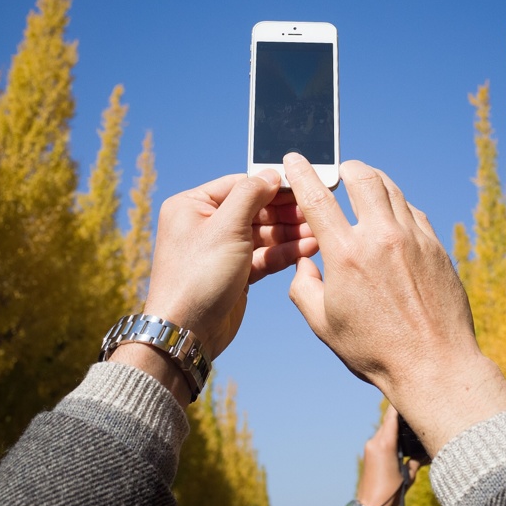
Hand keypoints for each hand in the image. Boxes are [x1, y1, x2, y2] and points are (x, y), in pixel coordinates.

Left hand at [142, 169, 316, 358]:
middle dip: (285, 212)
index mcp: (192, 205)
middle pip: (254, 209)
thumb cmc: (197, 276)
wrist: (186, 332)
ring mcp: (221, 250)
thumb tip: (271, 173)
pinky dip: (284, 252)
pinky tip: (308, 248)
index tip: (301, 185)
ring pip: (262, 234)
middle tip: (315, 212)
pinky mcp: (234, 272)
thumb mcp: (226, 227)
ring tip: (319, 232)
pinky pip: (263, 256)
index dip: (271, 185)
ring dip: (290, 233)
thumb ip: (250, 195)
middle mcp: (204, 224)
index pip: (239, 184)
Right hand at [285, 153, 505, 454]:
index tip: (295, 159)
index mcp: (346, 255)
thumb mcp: (323, 324)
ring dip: (374, 182)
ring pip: (392, 190)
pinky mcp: (436, 247)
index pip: (317, 198)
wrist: (435, 365)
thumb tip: (305, 264)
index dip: (302, 173)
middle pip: (363, 177)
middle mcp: (381, 238)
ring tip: (365, 188)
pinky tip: (392, 218)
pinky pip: (414, 212)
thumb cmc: (374, 351)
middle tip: (340, 172)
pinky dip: (398, 207)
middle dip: (347, 168)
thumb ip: (304, 287)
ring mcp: (414, 239)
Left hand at [357, 406, 420, 505]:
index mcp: (385, 444)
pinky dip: (390, 434)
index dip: (399, 404)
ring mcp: (370, 446)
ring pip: (384, 428)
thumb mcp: (409, 476)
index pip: (392, 416)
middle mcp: (375, 442)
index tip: (408, 392)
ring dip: (394, 425)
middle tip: (412, 407)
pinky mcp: (368, 452)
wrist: (369, 505)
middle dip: (399, 414)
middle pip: (388, 420)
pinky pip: (380, 437)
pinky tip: (399, 438)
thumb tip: (425, 451)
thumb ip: (417, 460)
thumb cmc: (389, 493)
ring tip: (408, 422)